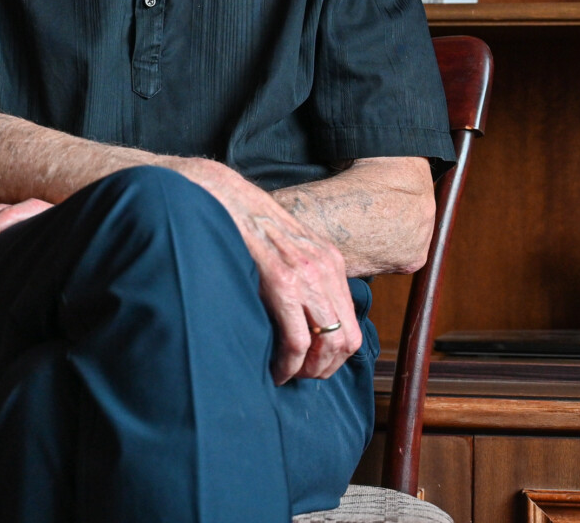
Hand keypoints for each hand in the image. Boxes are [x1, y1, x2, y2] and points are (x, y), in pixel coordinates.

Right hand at [184, 162, 361, 384]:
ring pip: (328, 344)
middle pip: (348, 340)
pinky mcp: (283, 284)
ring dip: (309, 370)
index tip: (311, 366)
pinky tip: (274, 369)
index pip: (352, 325)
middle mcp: (327, 271)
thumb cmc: (250, 228)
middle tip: (300, 377)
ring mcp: (307, 277)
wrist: (228, 202)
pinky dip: (289, 365)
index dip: (334, 356)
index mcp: (331, 263)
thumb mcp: (291, 249)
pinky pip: (297, 340)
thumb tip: (306, 318)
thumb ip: (305, 277)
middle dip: (325, 368)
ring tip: (287, 375)